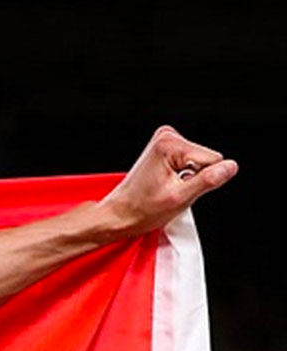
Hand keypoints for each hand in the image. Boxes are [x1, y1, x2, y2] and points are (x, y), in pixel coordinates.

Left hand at [99, 127, 237, 236]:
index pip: (214, 160)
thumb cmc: (142, 209)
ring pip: (199, 160)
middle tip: (171, 189)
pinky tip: (165, 181)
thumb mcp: (180, 198)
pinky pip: (190, 160)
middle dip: (193, 178)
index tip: (179, 189)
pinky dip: (181, 174)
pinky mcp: (164, 147)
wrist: (120, 214)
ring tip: (165, 186)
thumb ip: (208, 180)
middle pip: (206, 158)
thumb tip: (230, 167)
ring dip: (186, 177)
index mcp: (169, 145)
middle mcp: (166, 136)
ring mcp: (164, 140)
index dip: (201, 180)